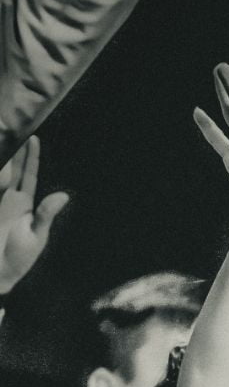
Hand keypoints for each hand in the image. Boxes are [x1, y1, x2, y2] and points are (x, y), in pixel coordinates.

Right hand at [0, 138, 68, 293]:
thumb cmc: (20, 259)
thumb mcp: (36, 236)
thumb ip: (46, 214)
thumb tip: (64, 196)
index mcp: (24, 205)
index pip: (28, 175)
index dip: (31, 157)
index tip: (33, 137)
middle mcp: (9, 200)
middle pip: (12, 169)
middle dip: (14, 149)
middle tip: (15, 127)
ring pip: (0, 175)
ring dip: (2, 160)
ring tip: (3, 138)